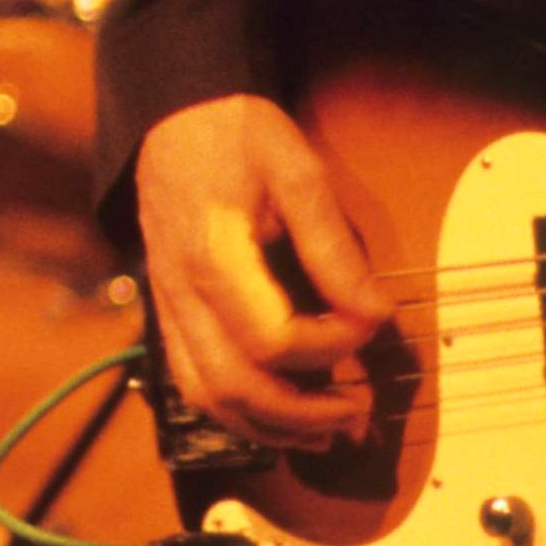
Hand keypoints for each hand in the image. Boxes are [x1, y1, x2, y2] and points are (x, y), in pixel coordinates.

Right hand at [133, 92, 396, 449]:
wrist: (174, 115)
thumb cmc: (236, 135)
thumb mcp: (297, 172)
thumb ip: (333, 246)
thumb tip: (375, 311)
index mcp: (213, 258)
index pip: (273, 340)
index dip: (332, 345)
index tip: (370, 319)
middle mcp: (181, 293)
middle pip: (235, 387)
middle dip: (302, 413)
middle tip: (358, 409)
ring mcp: (169, 306)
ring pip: (208, 397)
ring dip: (268, 427)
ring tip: (324, 430)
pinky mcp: (170, 310)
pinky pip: (194, 381)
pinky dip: (238, 410)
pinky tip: (281, 411)